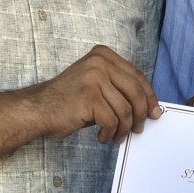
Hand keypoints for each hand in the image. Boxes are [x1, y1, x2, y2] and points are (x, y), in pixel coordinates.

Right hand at [30, 45, 159, 143]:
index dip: (149, 97)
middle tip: (138, 129)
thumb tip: (148, 107)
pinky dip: (110, 133)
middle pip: (135, 92)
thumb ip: (119, 88)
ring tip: (116, 136)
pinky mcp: (89, 97)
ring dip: (124, 128)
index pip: (137, 76)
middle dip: (141, 115)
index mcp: (104, 55)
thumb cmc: (69, 100)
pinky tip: (102, 136)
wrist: (38, 108)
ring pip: (125, 109)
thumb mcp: (96, 84)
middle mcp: (100, 63)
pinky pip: (112, 120)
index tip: (154, 112)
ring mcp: (94, 78)